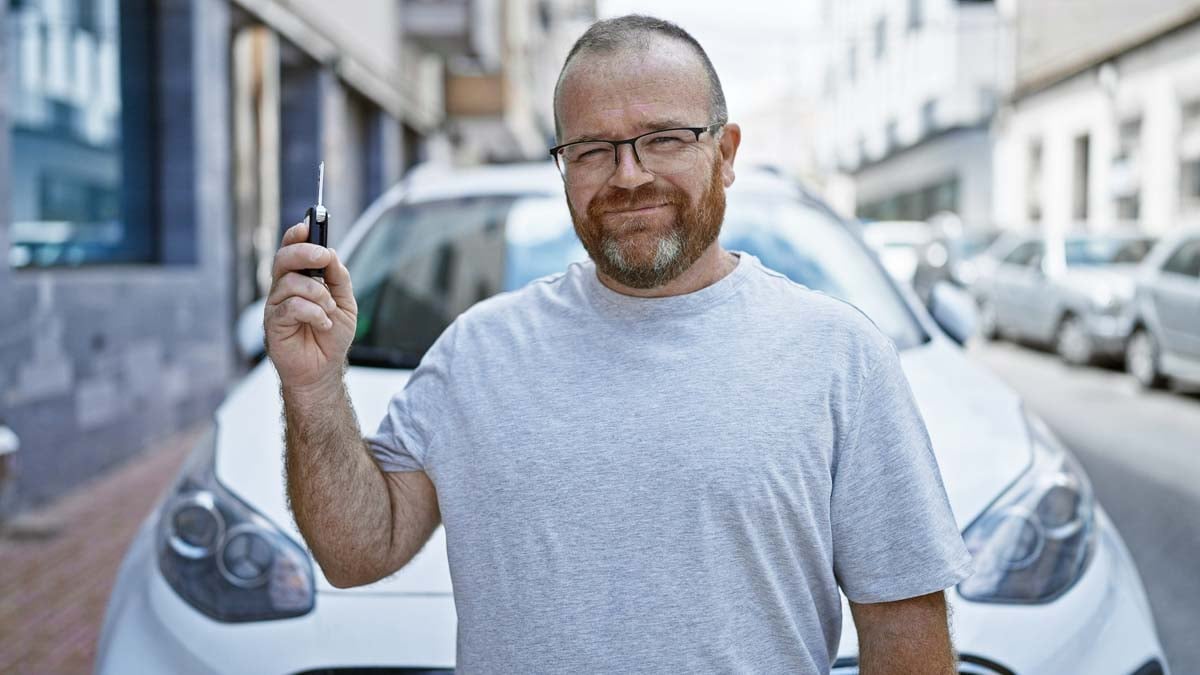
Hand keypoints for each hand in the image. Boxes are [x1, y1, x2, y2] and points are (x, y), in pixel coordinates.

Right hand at [264, 220, 357, 392]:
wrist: (323, 370)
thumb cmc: (331, 336)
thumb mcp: (345, 303)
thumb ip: (338, 278)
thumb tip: (331, 253)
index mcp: (299, 279)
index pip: (292, 249)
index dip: (297, 235)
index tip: (309, 224)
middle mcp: (283, 289)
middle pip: (284, 258)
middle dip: (305, 252)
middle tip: (324, 257)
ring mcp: (276, 305)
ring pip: (292, 282)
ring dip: (319, 294)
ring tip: (329, 311)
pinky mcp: (273, 323)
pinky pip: (291, 306)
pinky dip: (313, 312)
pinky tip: (322, 324)